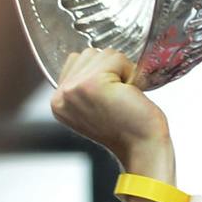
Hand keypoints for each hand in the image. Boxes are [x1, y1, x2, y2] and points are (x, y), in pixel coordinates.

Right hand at [50, 48, 171, 172]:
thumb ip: (85, 86)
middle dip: (111, 70)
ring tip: (124, 96)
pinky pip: (116, 58)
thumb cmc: (130, 130)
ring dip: (121, 71)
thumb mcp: (96, 107)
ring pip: (102, 53)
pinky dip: (130, 72)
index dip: (102, 73)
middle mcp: (61, 95)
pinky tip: (129, 94)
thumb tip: (94, 58)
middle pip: (88, 54)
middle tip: (119, 98)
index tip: (110, 99)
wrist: (143, 148)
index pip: (76, 61)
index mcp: (58, 102)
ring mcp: (74, 88)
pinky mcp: (92, 83)